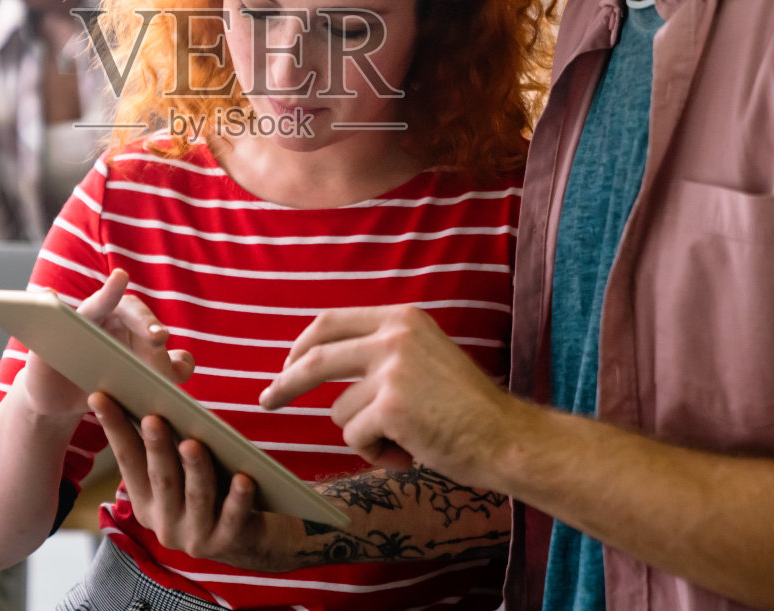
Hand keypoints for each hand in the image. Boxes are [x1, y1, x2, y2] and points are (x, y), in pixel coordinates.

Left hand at [19, 269, 194, 416]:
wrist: (57, 401)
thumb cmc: (45, 375)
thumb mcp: (37, 360)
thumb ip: (40, 331)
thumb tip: (47, 294)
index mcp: (90, 316)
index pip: (100, 302)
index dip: (110, 291)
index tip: (120, 277)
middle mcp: (118, 324)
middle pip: (138, 318)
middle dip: (148, 324)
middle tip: (158, 337)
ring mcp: (137, 346)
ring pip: (160, 344)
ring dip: (166, 355)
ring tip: (167, 374)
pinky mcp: (150, 368)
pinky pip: (174, 366)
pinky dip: (181, 369)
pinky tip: (180, 380)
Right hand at [90, 393, 298, 571]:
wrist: (245, 539)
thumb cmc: (208, 491)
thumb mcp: (180, 475)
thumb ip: (166, 449)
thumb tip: (151, 396)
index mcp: (145, 501)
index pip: (127, 460)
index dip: (114, 428)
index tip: (99, 398)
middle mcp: (164, 523)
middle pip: (161, 479)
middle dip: (156, 448)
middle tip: (153, 419)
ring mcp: (194, 536)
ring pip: (196, 497)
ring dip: (194, 469)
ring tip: (193, 444)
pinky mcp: (227, 542)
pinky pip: (233, 518)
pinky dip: (238, 498)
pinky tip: (243, 478)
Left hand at [260, 306, 517, 489]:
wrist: (506, 437)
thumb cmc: (466, 409)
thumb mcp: (425, 357)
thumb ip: (382, 352)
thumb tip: (319, 361)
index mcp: (402, 318)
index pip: (330, 322)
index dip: (301, 346)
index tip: (285, 365)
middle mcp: (394, 336)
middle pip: (315, 359)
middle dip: (285, 383)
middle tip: (266, 401)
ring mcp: (392, 369)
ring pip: (340, 412)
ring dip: (365, 435)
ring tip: (407, 439)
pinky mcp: (391, 405)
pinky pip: (356, 437)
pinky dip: (377, 455)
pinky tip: (411, 453)